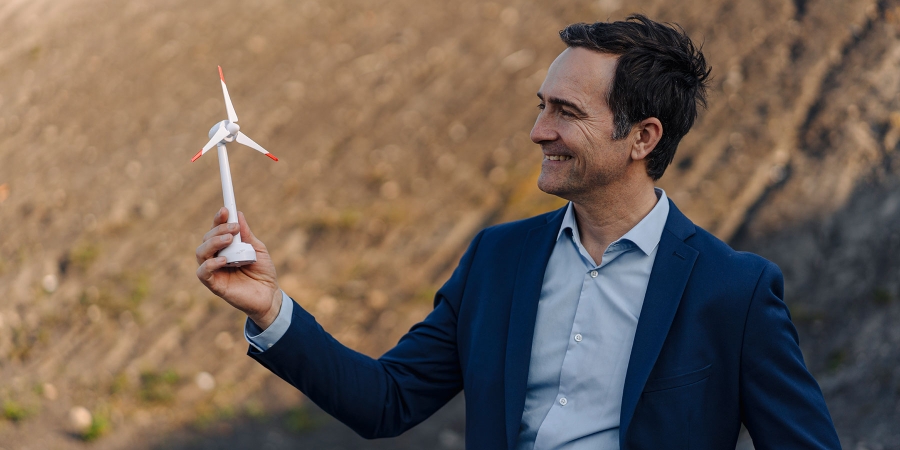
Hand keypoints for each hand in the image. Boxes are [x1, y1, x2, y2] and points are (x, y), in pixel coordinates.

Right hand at [196, 207, 281, 328]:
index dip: (218, 219)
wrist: (270, 295)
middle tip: (234, 228)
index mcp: (226, 247)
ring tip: (229, 239)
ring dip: (213, 242)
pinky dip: (210, 264)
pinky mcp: (214, 285)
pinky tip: (224, 260)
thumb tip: (238, 214)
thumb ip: (247, 234)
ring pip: (200, 253)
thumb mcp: (258, 249)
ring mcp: (214, 271)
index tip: (225, 209)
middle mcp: (216, 257)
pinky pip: (202, 273)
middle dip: (218, 230)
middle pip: (206, 239)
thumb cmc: (263, 272)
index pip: (216, 230)